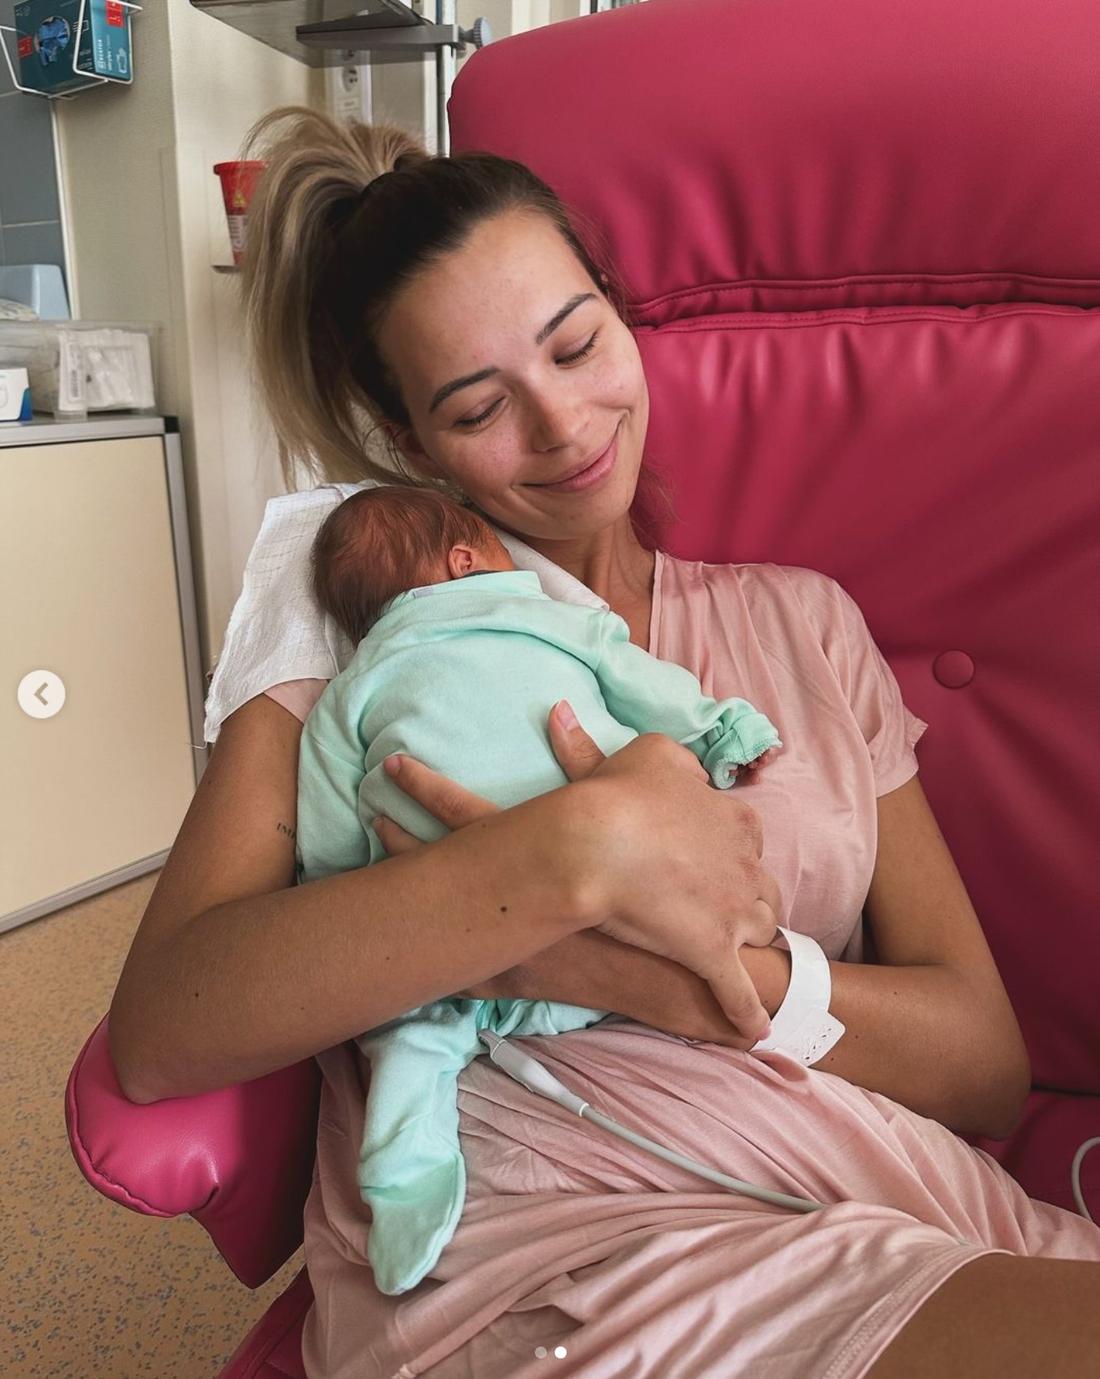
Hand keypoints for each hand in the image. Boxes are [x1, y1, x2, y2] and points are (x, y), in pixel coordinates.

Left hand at [375, 705, 783, 1042]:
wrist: (696, 968)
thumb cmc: (677, 888)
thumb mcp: (649, 814)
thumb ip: (601, 762)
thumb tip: (559, 709)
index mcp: (544, 855)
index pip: (472, 816)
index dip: (427, 793)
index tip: (390, 770)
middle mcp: (518, 900)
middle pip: (444, 864)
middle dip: (401, 838)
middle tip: (357, 811)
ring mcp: (510, 945)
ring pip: (440, 925)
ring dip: (402, 898)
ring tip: (358, 881)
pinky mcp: (519, 980)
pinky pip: (463, 976)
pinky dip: (431, 965)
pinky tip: (397, 962)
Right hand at [556, 726, 781, 1042]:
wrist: (596, 842)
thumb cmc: (620, 794)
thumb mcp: (652, 754)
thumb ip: (675, 761)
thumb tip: (686, 769)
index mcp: (735, 819)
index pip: (749, 840)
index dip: (732, 853)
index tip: (711, 860)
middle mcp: (747, 867)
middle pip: (764, 890)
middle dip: (750, 901)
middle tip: (724, 911)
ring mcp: (735, 914)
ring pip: (762, 935)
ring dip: (751, 946)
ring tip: (738, 959)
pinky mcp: (715, 954)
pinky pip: (740, 994)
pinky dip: (749, 1015)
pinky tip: (756, 1032)